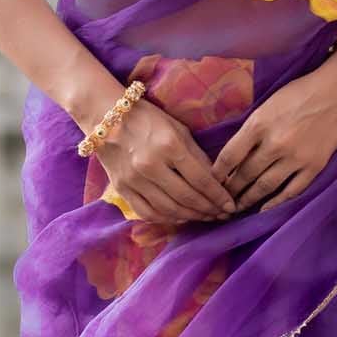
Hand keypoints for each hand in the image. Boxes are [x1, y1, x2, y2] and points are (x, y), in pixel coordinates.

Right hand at [91, 97, 238, 226]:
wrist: (105, 117)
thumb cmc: (147, 119)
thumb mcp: (178, 129)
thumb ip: (197, 156)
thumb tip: (216, 182)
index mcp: (169, 145)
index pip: (201, 179)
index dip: (219, 196)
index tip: (231, 206)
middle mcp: (151, 165)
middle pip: (187, 198)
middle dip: (209, 210)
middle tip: (222, 215)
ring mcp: (134, 179)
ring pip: (169, 210)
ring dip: (192, 217)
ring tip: (206, 217)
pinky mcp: (122, 188)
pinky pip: (148, 213)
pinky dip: (167, 219)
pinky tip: (180, 217)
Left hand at [214, 42, 336, 211]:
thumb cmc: (298, 93)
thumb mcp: (266, 105)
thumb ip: (250, 130)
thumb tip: (233, 157)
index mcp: (258, 124)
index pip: (229, 156)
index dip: (217, 173)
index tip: (211, 182)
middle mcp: (275, 143)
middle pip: (245, 174)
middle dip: (231, 190)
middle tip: (222, 200)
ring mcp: (295, 157)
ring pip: (265, 186)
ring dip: (249, 199)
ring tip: (238, 207)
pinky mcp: (314, 166)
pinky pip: (291, 190)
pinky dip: (276, 202)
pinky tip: (264, 209)